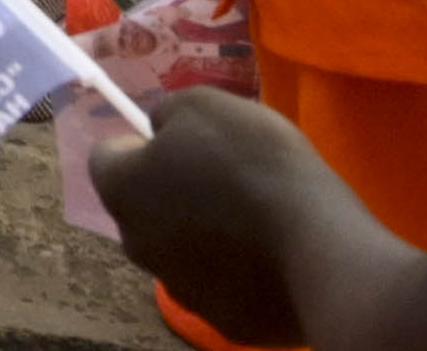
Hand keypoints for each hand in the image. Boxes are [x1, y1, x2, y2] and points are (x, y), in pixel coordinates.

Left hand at [88, 88, 340, 338]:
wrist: (319, 245)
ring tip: (255, 218)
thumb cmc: (255, 162)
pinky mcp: (223, 322)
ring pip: (180, 252)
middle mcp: (137, 246)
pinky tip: (273, 257)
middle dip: (171, 192)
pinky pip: (222, 287)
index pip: (106, 160)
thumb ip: (169, 114)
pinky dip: (238, 272)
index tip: (178, 140)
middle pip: (143, 210)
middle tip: (223, 177)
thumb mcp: (206, 105)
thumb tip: (160, 129)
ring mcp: (180, 290)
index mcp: (123, 190)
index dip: (139, 145)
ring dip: (203, 235)